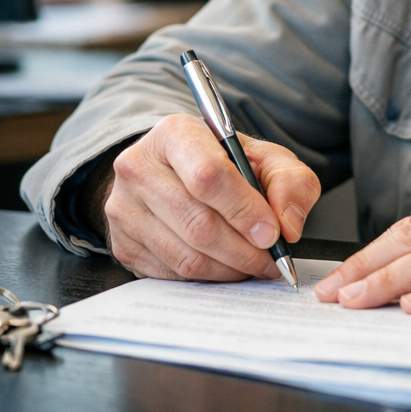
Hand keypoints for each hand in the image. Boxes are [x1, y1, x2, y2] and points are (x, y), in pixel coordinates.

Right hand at [102, 113, 320, 281]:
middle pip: (197, 222)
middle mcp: (139, 167)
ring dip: (229, 268)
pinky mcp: (121, 243)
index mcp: (175, 133)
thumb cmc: (223, 161)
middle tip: (271, 259)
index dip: (244, 209)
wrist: (174, 170)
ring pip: (185, 255)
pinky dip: (207, 278)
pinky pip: (171, 273)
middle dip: (243, 249)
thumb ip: (289, 181)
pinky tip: (228, 267)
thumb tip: (288, 224)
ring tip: (255, 264)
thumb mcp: (265, 156)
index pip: (208, 175)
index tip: (271, 232)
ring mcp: (123, 208)